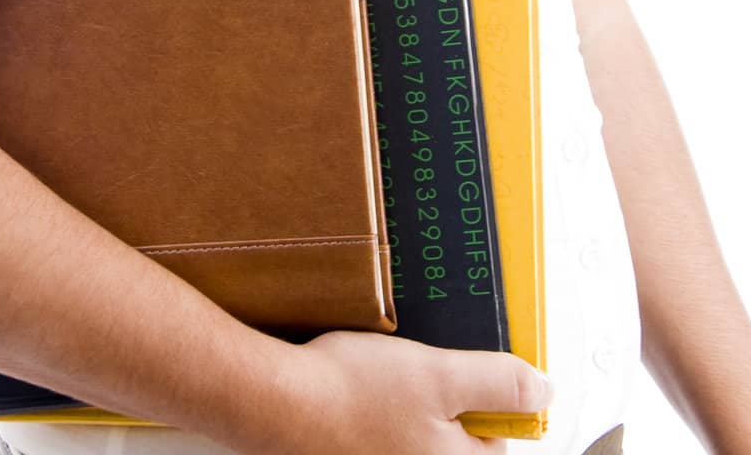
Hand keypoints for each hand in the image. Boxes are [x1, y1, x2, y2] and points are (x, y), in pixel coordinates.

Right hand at [274, 327, 554, 454]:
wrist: (275, 404)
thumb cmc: (353, 393)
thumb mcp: (439, 373)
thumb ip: (499, 383)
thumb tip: (544, 391)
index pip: (496, 443)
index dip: (484, 399)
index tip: (460, 373)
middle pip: (454, 445)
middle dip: (442, 407)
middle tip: (415, 374)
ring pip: (415, 440)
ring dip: (408, 413)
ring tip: (382, 381)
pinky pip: (381, 441)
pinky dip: (376, 421)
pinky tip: (357, 397)